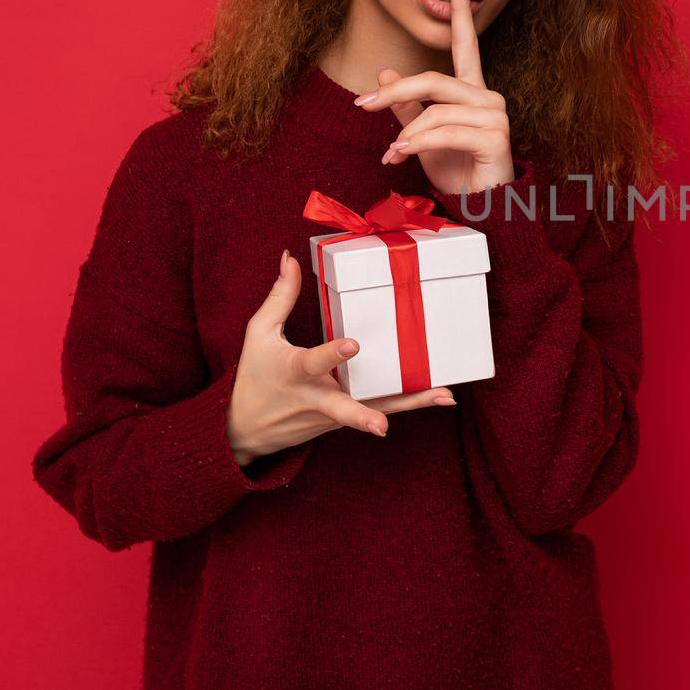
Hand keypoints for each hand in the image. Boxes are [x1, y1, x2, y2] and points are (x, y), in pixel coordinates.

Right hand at [226, 249, 457, 466]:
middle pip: (344, 408)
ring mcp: (333, 414)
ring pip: (375, 408)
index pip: (313, 363)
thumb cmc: (253, 377)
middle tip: (384, 425)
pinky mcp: (345, 420)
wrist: (244, 432)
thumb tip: (290, 257)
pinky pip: (380, 407)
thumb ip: (279, 297)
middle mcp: (316, 398)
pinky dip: (409, 404)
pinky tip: (440, 398)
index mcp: (293, 372)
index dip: (332, 355)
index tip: (353, 344)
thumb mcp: (259, 334)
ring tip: (445, 397)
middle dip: (363, 416)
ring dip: (410, 404)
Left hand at [358, 0, 515, 196]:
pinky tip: (401, 155)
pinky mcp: (496, 138)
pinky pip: (445, 132)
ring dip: (406, 132)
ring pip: (436, 109)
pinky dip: (418, 144)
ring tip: (390, 153)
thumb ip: (406, 107)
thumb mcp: (422, 137)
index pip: (467, 48)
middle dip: (395, 92)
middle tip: (363, 106)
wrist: (481, 210)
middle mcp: (487, 98)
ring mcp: (495, 116)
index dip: (461, 16)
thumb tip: (384, 73)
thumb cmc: (456, 173)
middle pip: (434, 80)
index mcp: (472, 93)